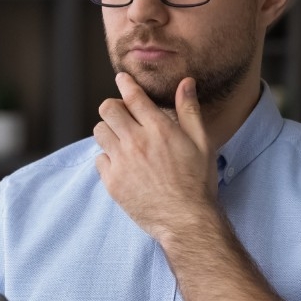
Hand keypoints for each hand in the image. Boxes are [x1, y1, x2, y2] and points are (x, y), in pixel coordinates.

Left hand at [93, 72, 219, 242]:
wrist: (186, 220)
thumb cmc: (199, 182)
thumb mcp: (202, 143)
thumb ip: (189, 111)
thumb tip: (186, 83)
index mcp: (159, 129)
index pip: (133, 96)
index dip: (125, 83)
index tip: (122, 79)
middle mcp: (137, 142)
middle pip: (108, 109)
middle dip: (114, 107)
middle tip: (122, 114)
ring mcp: (122, 162)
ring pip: (99, 131)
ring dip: (109, 130)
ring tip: (121, 139)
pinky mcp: (112, 182)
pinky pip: (99, 158)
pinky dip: (107, 157)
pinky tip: (122, 163)